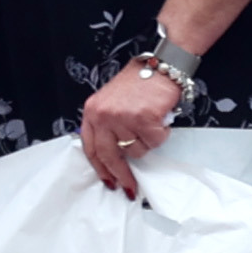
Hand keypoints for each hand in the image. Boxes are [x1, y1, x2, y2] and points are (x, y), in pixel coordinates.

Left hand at [78, 55, 182, 200]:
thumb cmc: (139, 82)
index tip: (109, 181)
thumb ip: (107, 126)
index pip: (90, 148)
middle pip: (110, 156)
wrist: (161, 66)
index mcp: (93, 111)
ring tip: (149, 123)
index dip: (100, 168)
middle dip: (122, 175)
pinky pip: (154, 142)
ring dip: (147, 142)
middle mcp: (104, 115)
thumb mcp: (112, 102)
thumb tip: (114, 157)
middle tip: (130, 186)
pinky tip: (159, 119)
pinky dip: (160, 134)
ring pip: (137, 151)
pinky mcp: (143, 119)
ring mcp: (123, 117)